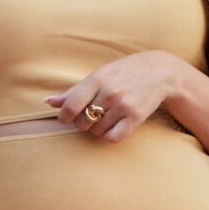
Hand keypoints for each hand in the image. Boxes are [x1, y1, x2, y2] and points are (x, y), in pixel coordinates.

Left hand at [44, 51, 177, 142]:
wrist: (159, 72)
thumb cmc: (123, 72)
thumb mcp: (99, 75)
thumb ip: (74, 90)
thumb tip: (49, 102)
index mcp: (97, 79)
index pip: (71, 105)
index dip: (64, 116)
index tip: (66, 118)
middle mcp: (110, 92)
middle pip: (82, 121)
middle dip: (81, 122)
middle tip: (89, 115)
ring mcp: (124, 105)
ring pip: (96, 131)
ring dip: (96, 129)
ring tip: (103, 117)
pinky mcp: (136, 117)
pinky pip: (113, 137)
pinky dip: (108, 135)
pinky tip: (112, 126)